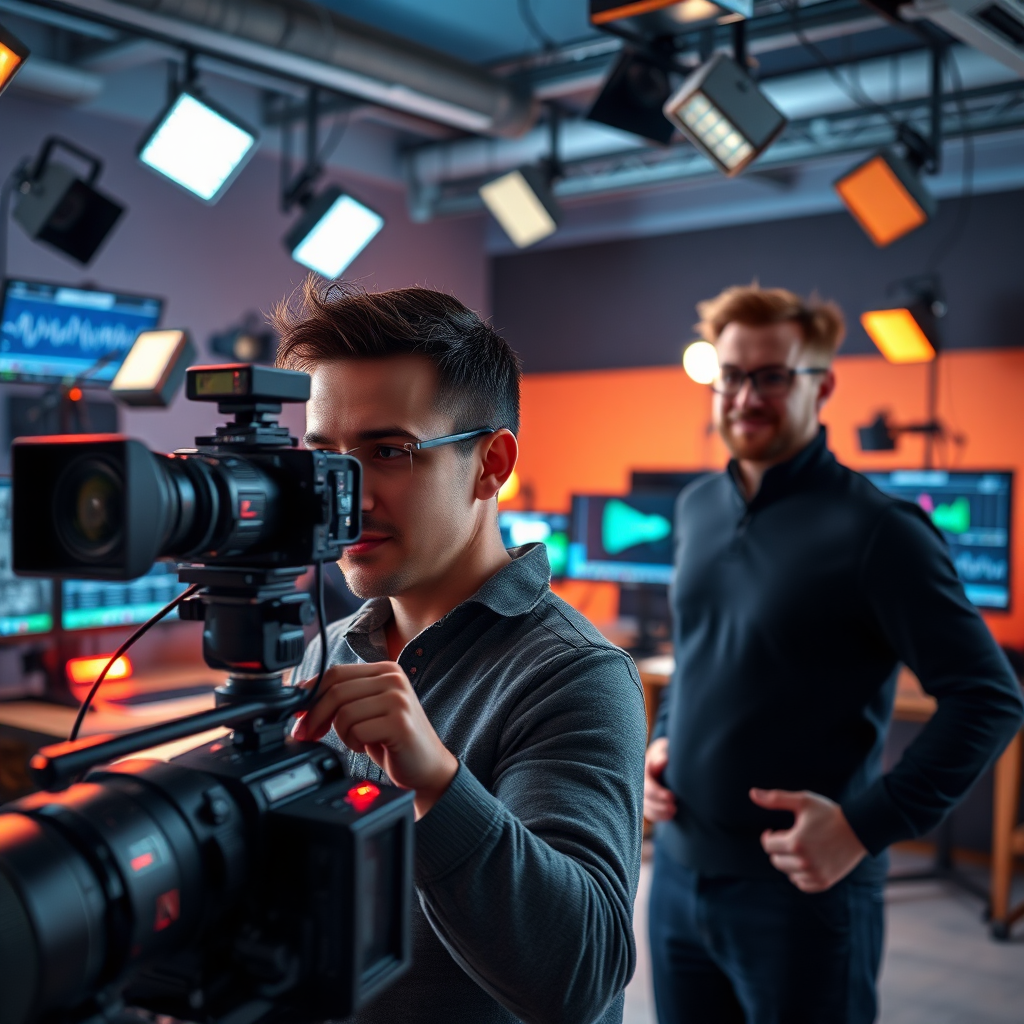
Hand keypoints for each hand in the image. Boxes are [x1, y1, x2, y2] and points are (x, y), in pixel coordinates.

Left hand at [293, 662, 457, 818]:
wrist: (427, 767)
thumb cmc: (393, 739)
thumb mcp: (366, 710)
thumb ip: (342, 697)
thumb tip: (299, 695)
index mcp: (385, 670)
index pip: (335, 673)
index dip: (310, 694)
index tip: (298, 714)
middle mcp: (394, 679)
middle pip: (335, 690)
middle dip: (315, 716)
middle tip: (308, 735)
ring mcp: (399, 699)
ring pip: (343, 712)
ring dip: (342, 734)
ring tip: (357, 740)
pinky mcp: (400, 723)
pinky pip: (357, 731)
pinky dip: (354, 743)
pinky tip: (368, 746)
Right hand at [644, 737, 676, 821]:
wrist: (661, 757)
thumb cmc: (664, 752)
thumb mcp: (662, 749)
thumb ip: (661, 755)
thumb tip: (663, 761)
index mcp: (641, 769)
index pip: (645, 785)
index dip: (657, 793)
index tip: (672, 797)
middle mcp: (637, 781)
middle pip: (643, 798)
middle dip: (658, 805)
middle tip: (674, 808)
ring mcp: (639, 791)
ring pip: (644, 807)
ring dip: (658, 812)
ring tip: (673, 811)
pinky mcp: (644, 799)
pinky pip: (647, 812)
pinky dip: (657, 816)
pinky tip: (669, 815)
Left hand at [750, 788, 867, 892]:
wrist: (859, 829)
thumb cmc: (829, 813)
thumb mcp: (802, 801)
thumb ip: (775, 799)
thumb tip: (752, 793)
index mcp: (796, 843)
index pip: (768, 846)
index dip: (769, 836)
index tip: (776, 830)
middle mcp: (804, 862)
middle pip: (776, 861)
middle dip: (778, 849)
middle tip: (789, 838)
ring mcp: (815, 874)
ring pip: (788, 873)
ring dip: (789, 862)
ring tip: (800, 849)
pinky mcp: (825, 882)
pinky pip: (802, 884)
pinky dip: (800, 875)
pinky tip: (806, 861)